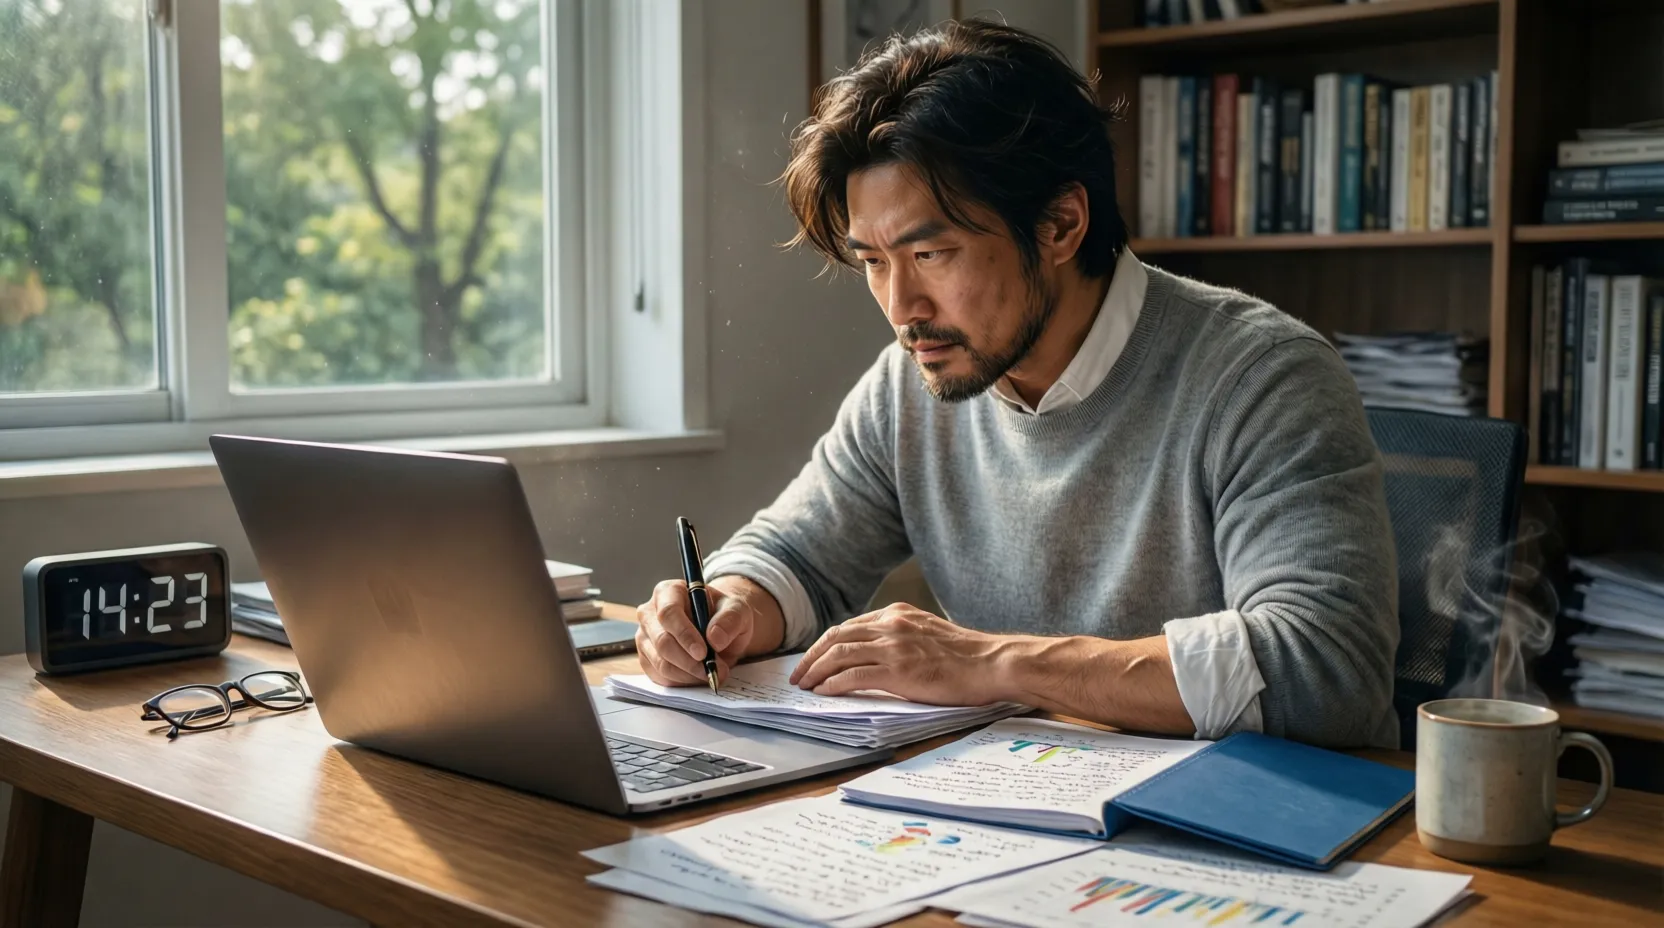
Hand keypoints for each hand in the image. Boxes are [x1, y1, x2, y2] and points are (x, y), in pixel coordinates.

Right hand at [635, 576, 783, 686]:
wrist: (719, 631)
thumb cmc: (724, 616)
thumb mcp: (737, 610)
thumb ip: (730, 620)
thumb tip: (715, 638)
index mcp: (668, 592)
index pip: (669, 613)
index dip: (684, 634)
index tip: (703, 653)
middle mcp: (650, 613)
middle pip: (662, 641)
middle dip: (689, 661)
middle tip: (713, 670)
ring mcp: (645, 638)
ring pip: (660, 663)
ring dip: (688, 674)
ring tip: (711, 673)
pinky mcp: (646, 659)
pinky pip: (660, 677)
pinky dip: (682, 681)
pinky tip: (698, 677)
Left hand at [788, 603, 1010, 705]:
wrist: (992, 663)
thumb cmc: (968, 656)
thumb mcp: (929, 634)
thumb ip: (902, 638)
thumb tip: (879, 655)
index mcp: (898, 614)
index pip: (849, 626)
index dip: (826, 644)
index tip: (814, 658)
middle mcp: (891, 625)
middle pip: (836, 637)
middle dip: (812, 656)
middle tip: (799, 675)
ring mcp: (894, 646)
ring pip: (839, 654)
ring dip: (816, 671)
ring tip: (805, 685)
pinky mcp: (898, 670)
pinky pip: (853, 675)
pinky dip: (834, 684)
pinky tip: (824, 692)